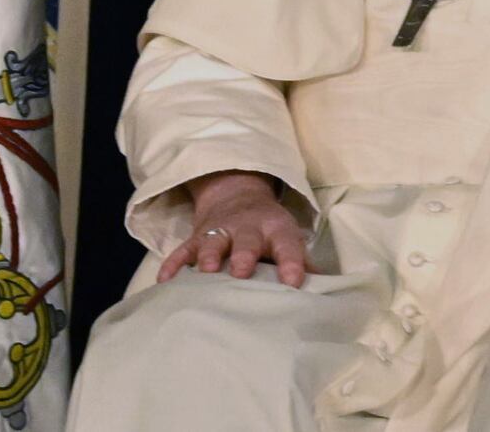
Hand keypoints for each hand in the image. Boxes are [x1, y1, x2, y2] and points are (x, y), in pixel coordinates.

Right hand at [157, 169, 308, 286]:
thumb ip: (302, 264)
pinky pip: (182, 250)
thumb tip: (325, 292)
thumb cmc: (268, 231)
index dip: (292, 262)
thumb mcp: (288, 239)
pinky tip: (164, 281)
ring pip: (213, 241)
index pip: (288, 244)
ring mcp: (219, 231)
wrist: (236, 197)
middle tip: (242, 272)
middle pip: (247, 240)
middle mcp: (248, 228)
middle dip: (244, 255)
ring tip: (207, 271)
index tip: (294, 282)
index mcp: (276, 229)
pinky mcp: (196, 238)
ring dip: (209, 255)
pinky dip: (173, 264)